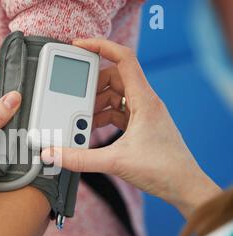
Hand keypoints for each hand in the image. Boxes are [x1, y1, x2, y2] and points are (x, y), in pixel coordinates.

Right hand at [41, 38, 220, 217]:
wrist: (183, 186)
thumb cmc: (163, 169)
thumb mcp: (114, 161)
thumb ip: (80, 158)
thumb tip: (54, 154)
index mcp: (144, 100)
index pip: (124, 59)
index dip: (101, 47)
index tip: (80, 47)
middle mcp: (146, 101)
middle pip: (115, 77)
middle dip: (92, 85)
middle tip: (75, 97)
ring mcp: (145, 113)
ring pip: (116, 95)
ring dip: (97, 103)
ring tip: (82, 117)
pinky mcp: (142, 125)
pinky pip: (119, 111)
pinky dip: (104, 116)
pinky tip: (93, 129)